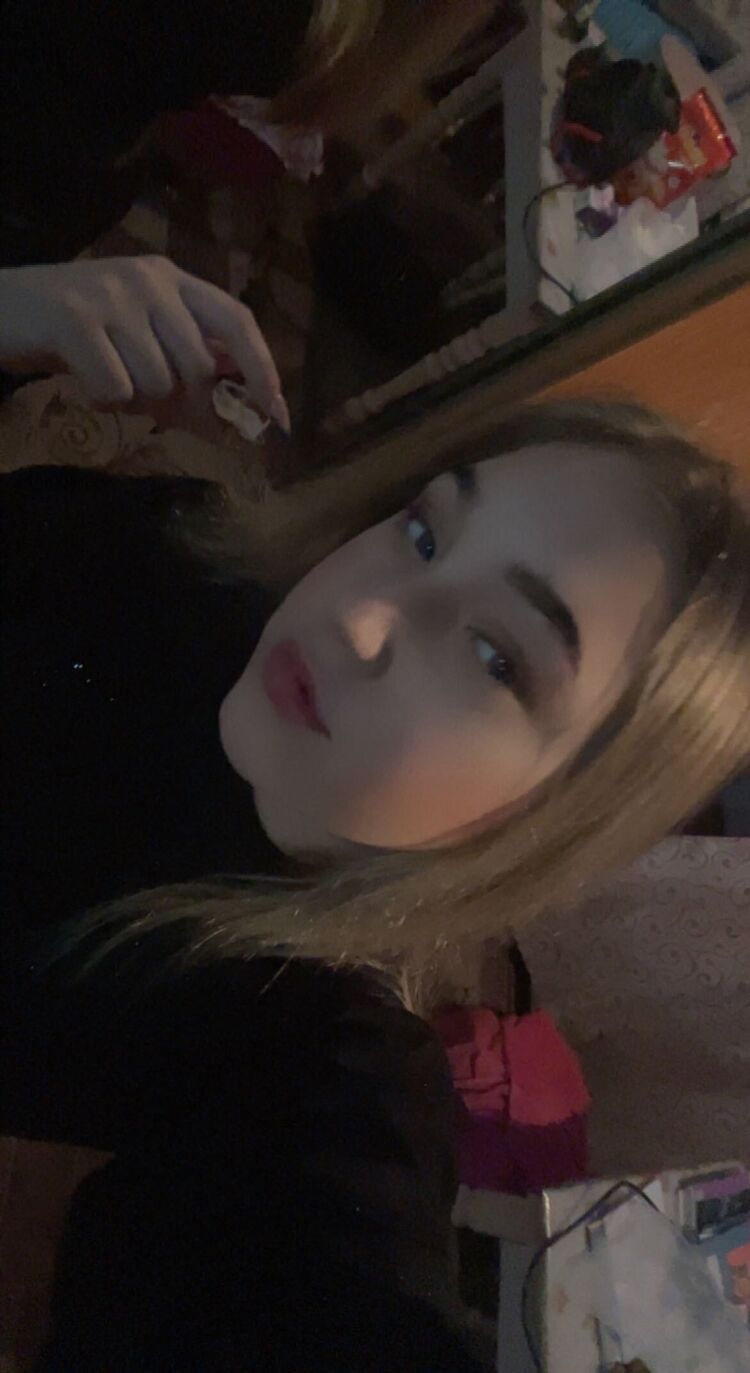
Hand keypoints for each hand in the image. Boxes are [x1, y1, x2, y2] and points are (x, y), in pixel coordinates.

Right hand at [0, 257, 288, 430]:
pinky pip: (116, 390)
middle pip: (198, 365)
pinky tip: (83, 380)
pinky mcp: (75, 321)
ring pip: (158, 383)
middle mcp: (148, 279)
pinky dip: (102, 400)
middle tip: (148, 405)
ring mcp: (111, 296)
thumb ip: (187, 356)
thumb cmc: (76, 330)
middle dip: (182, 402)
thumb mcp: (139, 333)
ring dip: (134, 400)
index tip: (277, 411)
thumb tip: (242, 400)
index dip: (262, 366)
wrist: (1, 309)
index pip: (236, 319)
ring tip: (104, 377)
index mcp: (172, 278)